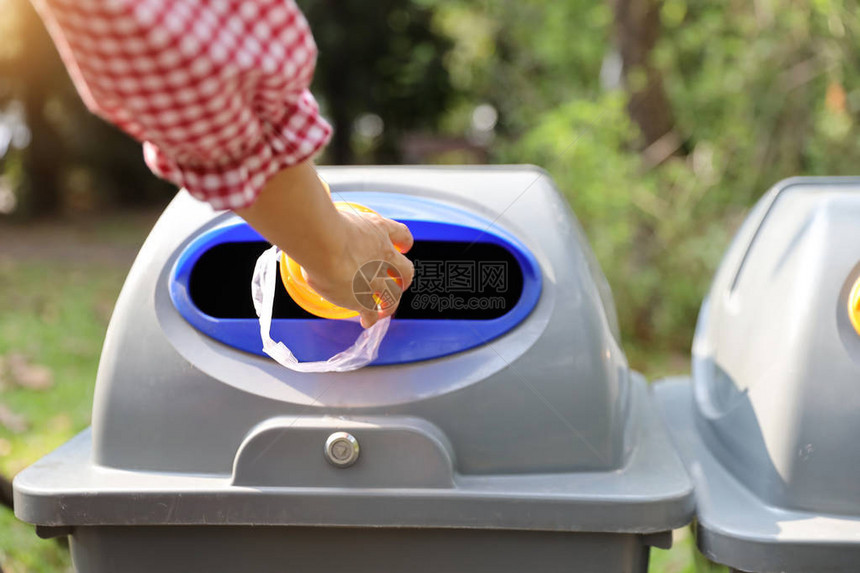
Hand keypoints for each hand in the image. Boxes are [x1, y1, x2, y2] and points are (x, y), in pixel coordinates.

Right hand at [302, 208, 413, 327]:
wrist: (325, 243)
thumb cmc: (326, 225)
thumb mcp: (341, 217)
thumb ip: (341, 227)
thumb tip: (325, 226)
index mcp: (379, 230)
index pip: (402, 235)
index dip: (404, 242)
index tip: (404, 247)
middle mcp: (384, 255)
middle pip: (406, 270)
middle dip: (404, 279)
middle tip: (400, 284)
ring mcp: (376, 279)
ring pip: (392, 296)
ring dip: (390, 304)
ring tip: (384, 310)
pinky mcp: (363, 298)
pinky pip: (371, 312)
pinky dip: (371, 318)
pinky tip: (366, 322)